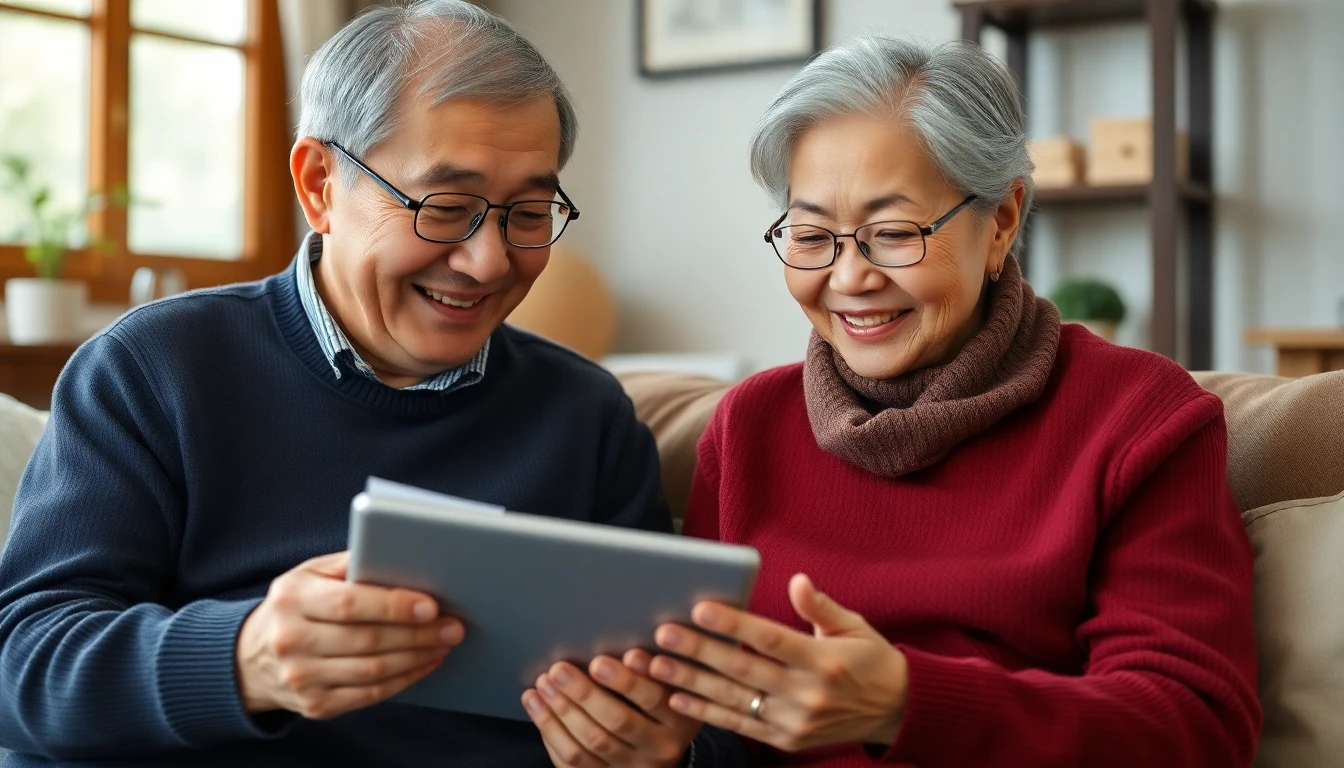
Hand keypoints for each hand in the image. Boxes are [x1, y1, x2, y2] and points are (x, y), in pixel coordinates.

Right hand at [235, 551, 463, 718]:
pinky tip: (424, 664)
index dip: (394, 606)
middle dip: (418, 634)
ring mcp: (301, 678)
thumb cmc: (296, 605)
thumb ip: (351, 564)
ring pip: (372, 671)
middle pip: (367, 640)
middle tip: (453, 626)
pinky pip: (369, 695)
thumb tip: (404, 559)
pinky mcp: (314, 705)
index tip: (432, 606)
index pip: (349, 603)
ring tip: (444, 643)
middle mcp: (290, 640)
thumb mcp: (311, 573)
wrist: (250, 657)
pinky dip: (404, 680)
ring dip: (417, 658)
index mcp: (291, 599)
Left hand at [522, 650, 699, 766]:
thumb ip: (655, 670)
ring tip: (544, 683)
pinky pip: (571, 760)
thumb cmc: (664, 704)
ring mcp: (629, 767)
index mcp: (679, 721)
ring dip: (561, 711)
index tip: (599, 660)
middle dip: (584, 694)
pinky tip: (537, 705)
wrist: (661, 749)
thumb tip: (629, 654)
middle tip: (560, 669)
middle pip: (617, 721)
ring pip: (590, 743)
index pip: (653, 700)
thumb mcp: (673, 686)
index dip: (626, 681)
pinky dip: (550, 731)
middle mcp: (657, 749)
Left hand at [649, 573, 907, 752]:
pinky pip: (739, 725)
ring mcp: (794, 722)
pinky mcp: (786, 741)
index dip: (735, 625)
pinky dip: (706, 713)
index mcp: (823, 660)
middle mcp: (807, 694)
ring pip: (734, 700)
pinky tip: (677, 697)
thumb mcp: (854, 625)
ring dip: (692, 682)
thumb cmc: (871, 660)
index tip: (701, 608)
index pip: (771, 640)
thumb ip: (820, 605)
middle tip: (663, 632)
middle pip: (744, 670)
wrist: (896, 712)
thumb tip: (796, 581)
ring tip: (656, 664)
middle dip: (700, 650)